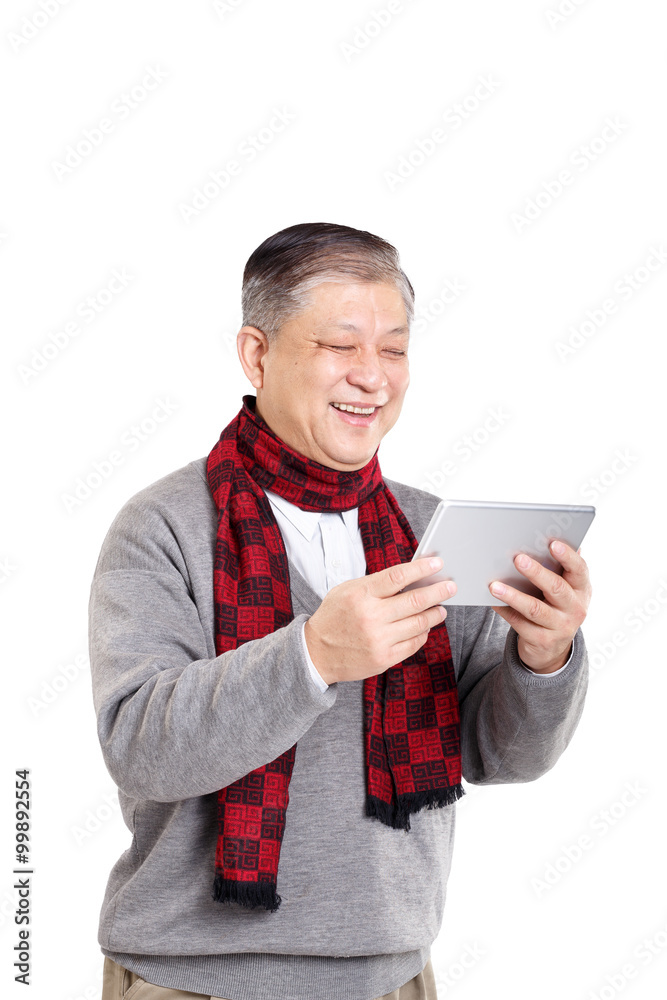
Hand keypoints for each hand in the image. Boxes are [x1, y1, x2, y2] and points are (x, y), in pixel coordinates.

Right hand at [303, 557, 455, 684]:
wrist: (316, 653)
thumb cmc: (334, 617)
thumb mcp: (347, 590)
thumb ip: (376, 584)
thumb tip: (410, 577)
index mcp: (360, 594)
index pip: (398, 576)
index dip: (421, 568)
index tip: (437, 564)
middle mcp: (371, 616)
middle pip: (415, 600)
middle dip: (438, 591)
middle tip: (451, 587)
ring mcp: (379, 639)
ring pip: (419, 623)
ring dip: (435, 613)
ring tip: (441, 608)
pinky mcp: (385, 658)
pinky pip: (414, 643)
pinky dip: (423, 633)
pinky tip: (425, 627)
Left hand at [488, 541, 591, 672]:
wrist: (553, 648)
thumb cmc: (555, 606)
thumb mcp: (565, 590)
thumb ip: (560, 569)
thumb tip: (550, 539)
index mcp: (582, 590)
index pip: (579, 570)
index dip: (567, 556)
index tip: (552, 543)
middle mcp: (576, 609)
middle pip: (556, 588)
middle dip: (536, 572)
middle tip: (518, 559)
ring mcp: (560, 627)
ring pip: (534, 609)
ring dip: (513, 595)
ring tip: (494, 585)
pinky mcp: (542, 640)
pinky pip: (519, 623)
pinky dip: (504, 610)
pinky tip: (492, 601)